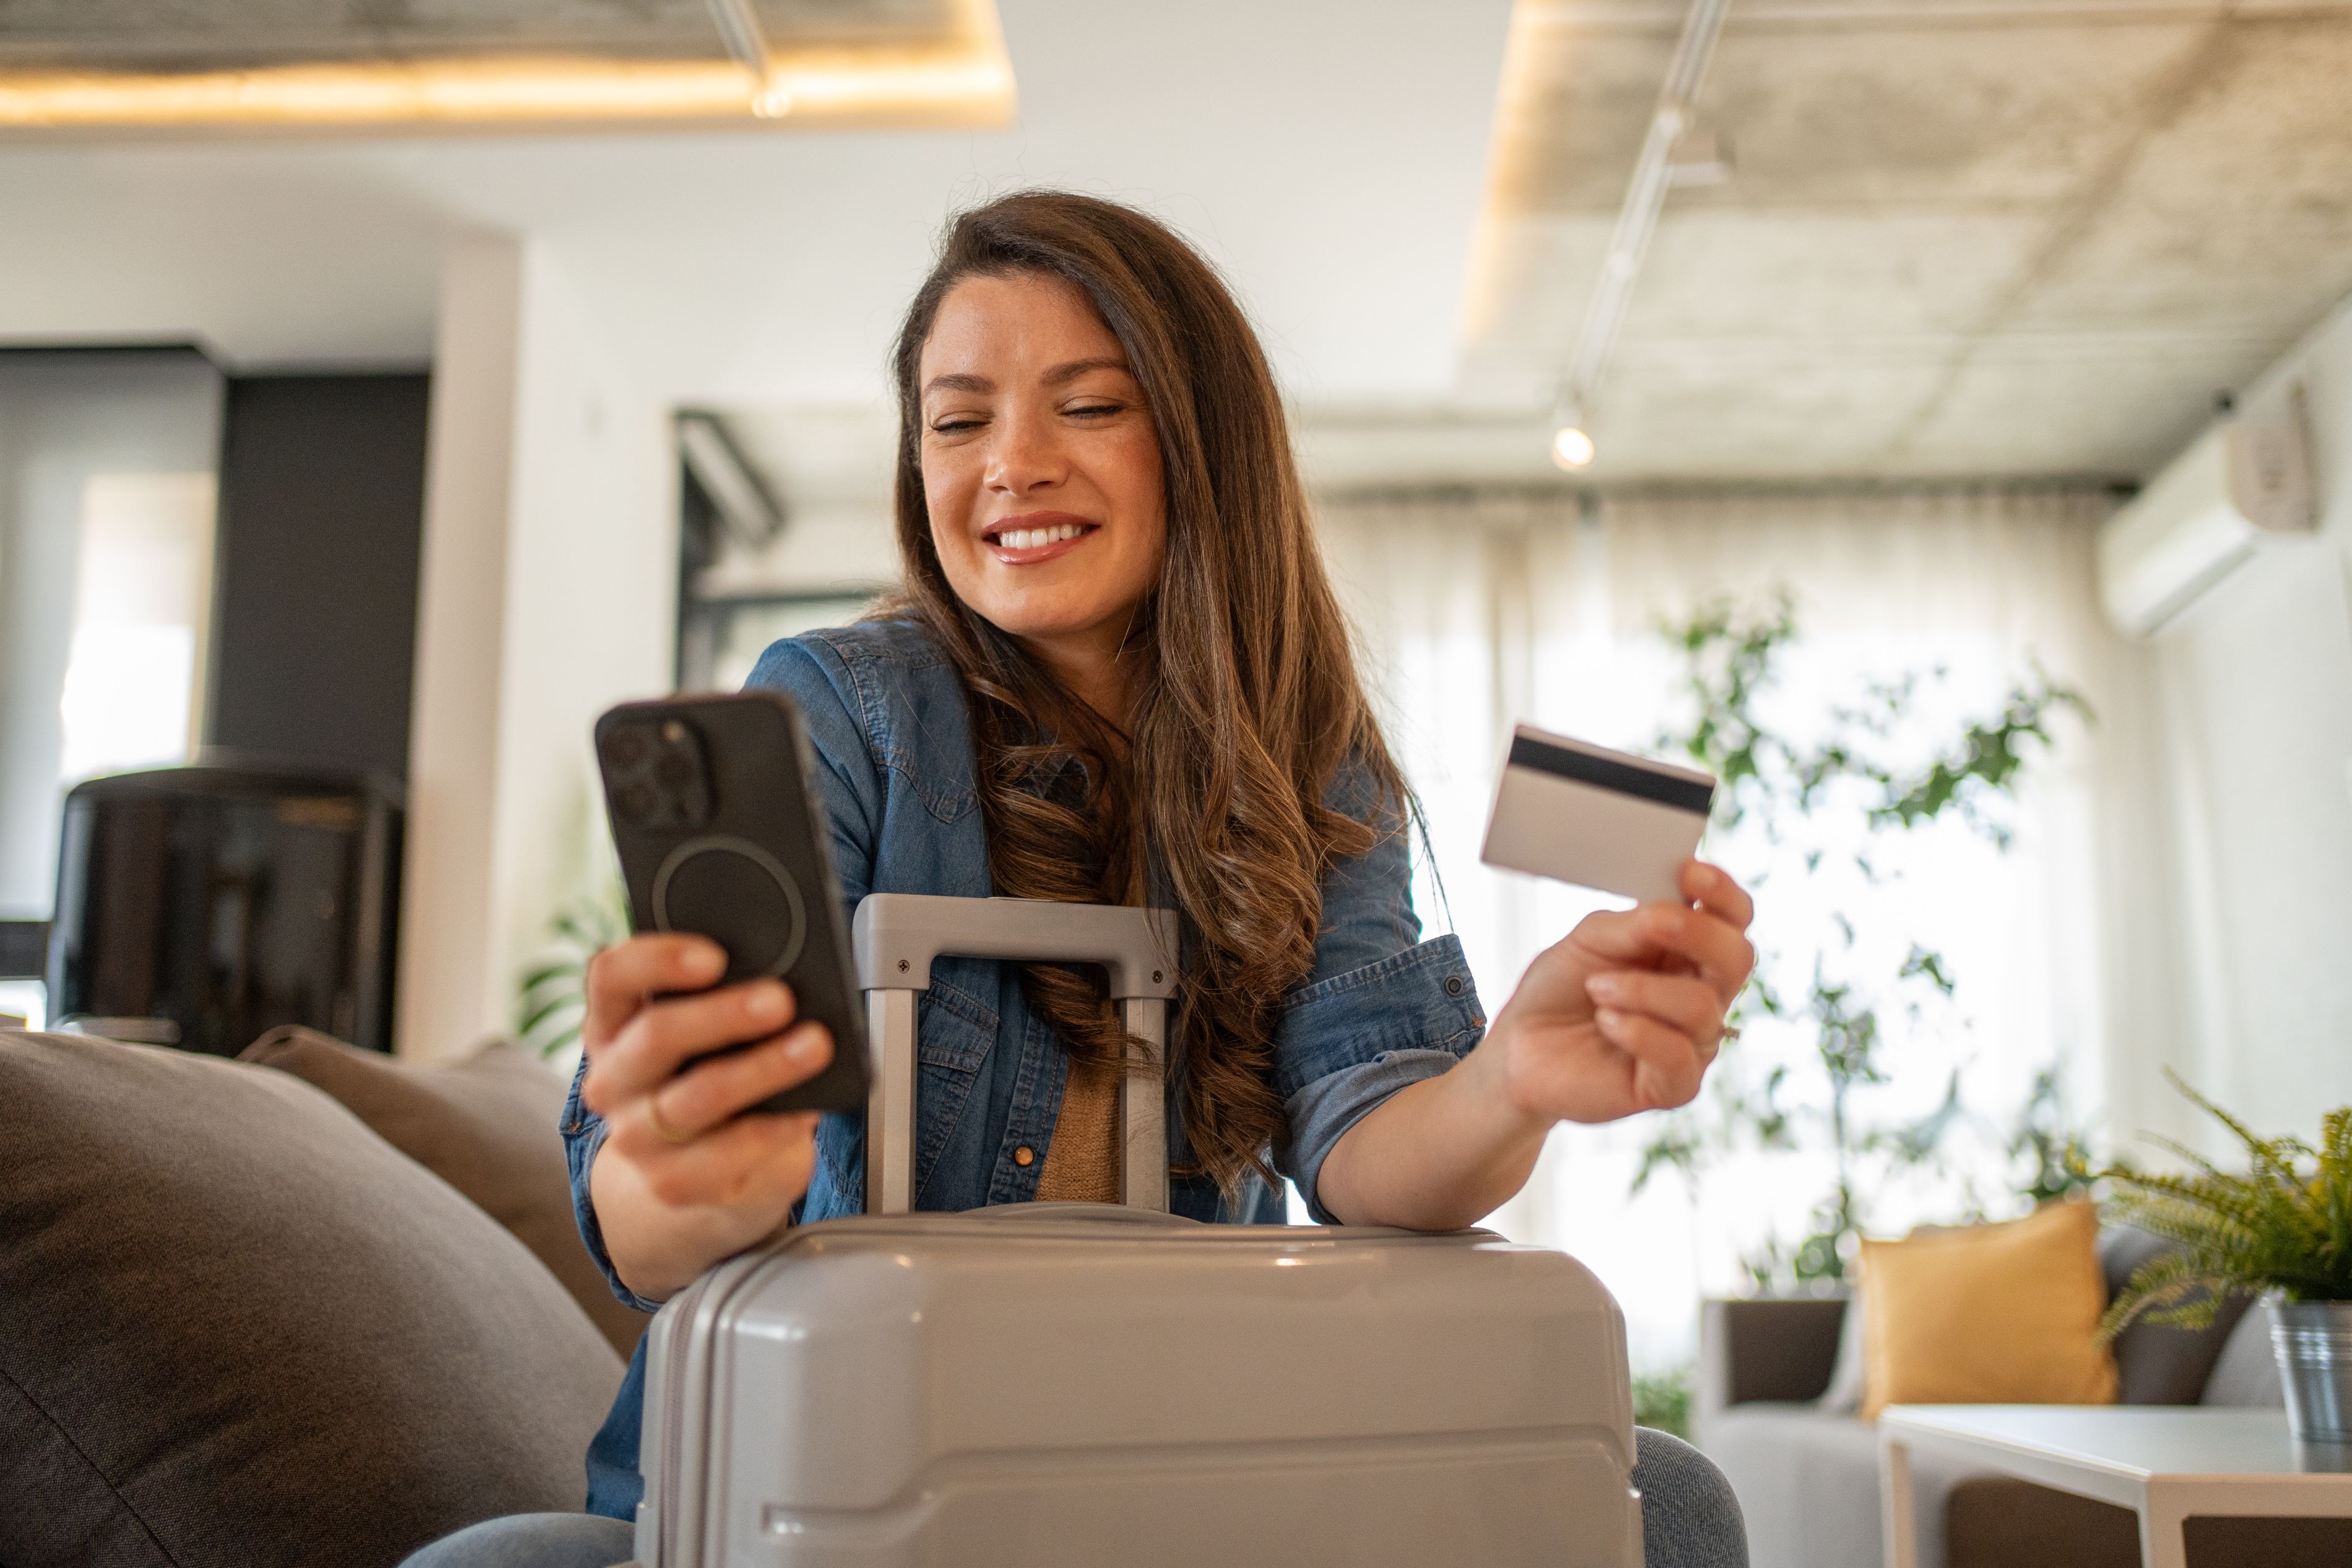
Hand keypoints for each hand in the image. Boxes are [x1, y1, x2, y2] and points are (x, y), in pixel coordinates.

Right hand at [580, 933, 835, 1300]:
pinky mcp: (672, 1182)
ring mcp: (637, 1136)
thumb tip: (783, 977)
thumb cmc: (712, 1074)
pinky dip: (774, 1127)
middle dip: (725, 1013)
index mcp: (613, 1024)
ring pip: (699, 1096)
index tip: (714, 956)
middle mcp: (613, 1079)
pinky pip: (727, 1154)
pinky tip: (804, 1110)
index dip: (657, 960)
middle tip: (781, 999)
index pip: (612, 977)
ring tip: (812, 1046)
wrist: (705, 1170)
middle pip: (656, 1036)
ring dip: (763, 1067)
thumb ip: (725, 998)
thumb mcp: (708, 1032)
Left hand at [1482, 860, 1754, 1126]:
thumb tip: (1674, 911)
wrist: (1520, 1049)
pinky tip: (1605, 1021)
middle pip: (1737, 959)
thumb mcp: (1590, 940)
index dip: (1722, 894)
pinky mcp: (1672, 1086)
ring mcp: (1692, 1043)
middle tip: (1654, 924)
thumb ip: (1634, 925)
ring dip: (1642, 989)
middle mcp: (1701, 995)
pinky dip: (1636, 1030)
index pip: (1732, 919)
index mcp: (1688, 953)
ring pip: (1701, 1006)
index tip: (1690, 873)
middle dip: (1698, 934)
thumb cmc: (1561, 990)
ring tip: (1597, 988)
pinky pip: (1677, 1053)